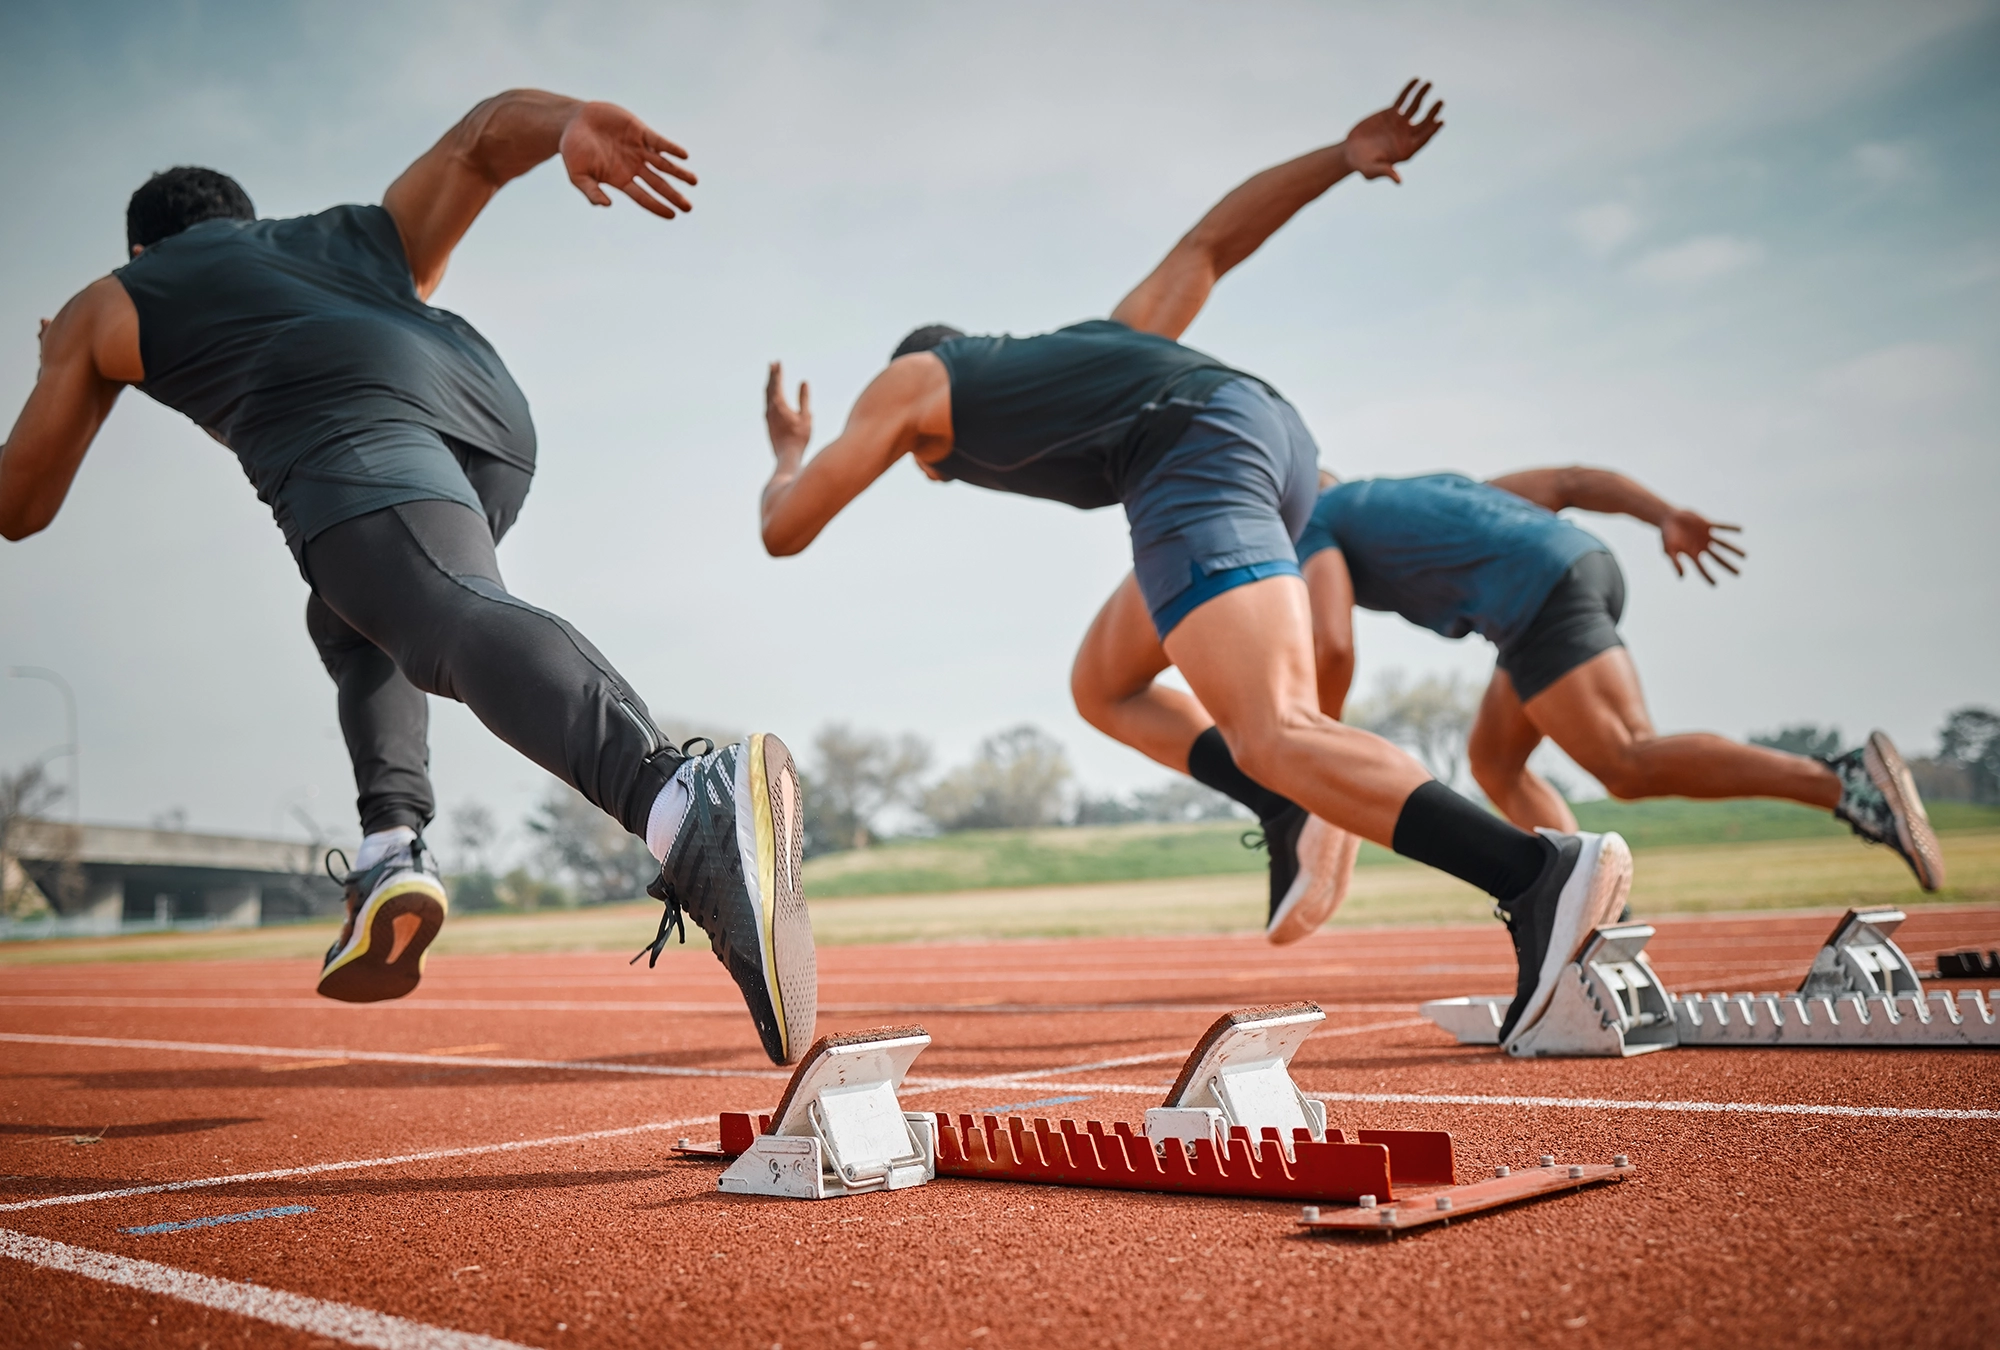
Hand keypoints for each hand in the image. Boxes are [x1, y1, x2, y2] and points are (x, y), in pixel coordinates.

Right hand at [559, 102, 695, 218]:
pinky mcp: (640, 132)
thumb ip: (591, 191)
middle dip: (674, 195)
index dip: (657, 206)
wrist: (573, 121)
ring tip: (694, 181)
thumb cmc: (573, 151)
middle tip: (689, 208)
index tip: (672, 215)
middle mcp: (633, 167)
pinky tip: (683, 156)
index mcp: (621, 180)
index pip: (643, 197)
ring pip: (664, 164)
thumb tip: (606, 205)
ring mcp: (639, 150)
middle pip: (658, 184)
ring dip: (679, 173)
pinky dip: (671, 149)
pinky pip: (659, 142)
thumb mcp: (578, 175)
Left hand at [765, 362, 810, 458]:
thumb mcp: (806, 416)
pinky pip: (767, 404)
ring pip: (767, 396)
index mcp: (778, 405)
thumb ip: (804, 399)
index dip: (778, 372)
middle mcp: (770, 409)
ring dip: (770, 385)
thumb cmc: (799, 438)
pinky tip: (772, 397)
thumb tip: (803, 382)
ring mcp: (768, 417)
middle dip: (772, 375)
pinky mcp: (768, 423)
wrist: (787, 456)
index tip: (778, 362)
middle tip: (773, 364)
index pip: (776, 384)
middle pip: (769, 387)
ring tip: (772, 377)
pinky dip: (770, 395)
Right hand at [1343, 79, 1444, 181]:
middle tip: (1440, 102)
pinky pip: (1402, 100)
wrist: (1351, 153)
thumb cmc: (1363, 165)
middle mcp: (1407, 135)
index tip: (1440, 122)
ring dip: (1422, 96)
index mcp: (1407, 149)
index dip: (1432, 131)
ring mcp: (1400, 123)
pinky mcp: (1392, 114)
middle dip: (1432, 112)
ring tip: (1428, 83)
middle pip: (1424, 122)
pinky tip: (1416, 80)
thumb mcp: (1372, 170)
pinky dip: (1408, 91)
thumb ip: (1385, 172)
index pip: (1423, 138)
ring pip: (1415, 107)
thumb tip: (1398, 180)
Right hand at [1660, 508, 1743, 583]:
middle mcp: (1702, 547)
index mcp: (1693, 555)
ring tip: (1745, 556)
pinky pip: (1721, 527)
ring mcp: (1706, 536)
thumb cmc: (1667, 535)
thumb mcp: (1668, 550)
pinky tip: (1741, 529)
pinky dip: (1730, 528)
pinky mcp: (1708, 525)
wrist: (1668, 517)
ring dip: (1733, 550)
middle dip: (1728, 566)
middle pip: (1718, 558)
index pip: (1702, 568)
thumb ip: (1675, 562)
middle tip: (1739, 574)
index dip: (1708, 577)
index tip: (1715, 585)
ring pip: (1723, 544)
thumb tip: (1682, 576)